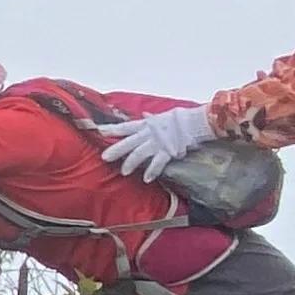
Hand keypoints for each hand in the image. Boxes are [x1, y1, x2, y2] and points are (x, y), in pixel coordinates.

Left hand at [102, 104, 216, 179]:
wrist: (195, 122)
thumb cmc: (179, 119)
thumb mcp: (162, 117)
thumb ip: (151, 119)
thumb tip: (145, 116)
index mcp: (146, 125)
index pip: (125, 127)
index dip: (112, 129)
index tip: (99, 131)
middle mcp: (148, 134)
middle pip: (128, 142)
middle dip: (115, 150)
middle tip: (104, 157)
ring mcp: (157, 143)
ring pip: (139, 153)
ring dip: (131, 163)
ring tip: (124, 172)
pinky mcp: (167, 151)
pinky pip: (157, 162)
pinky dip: (152, 171)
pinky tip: (146, 179)